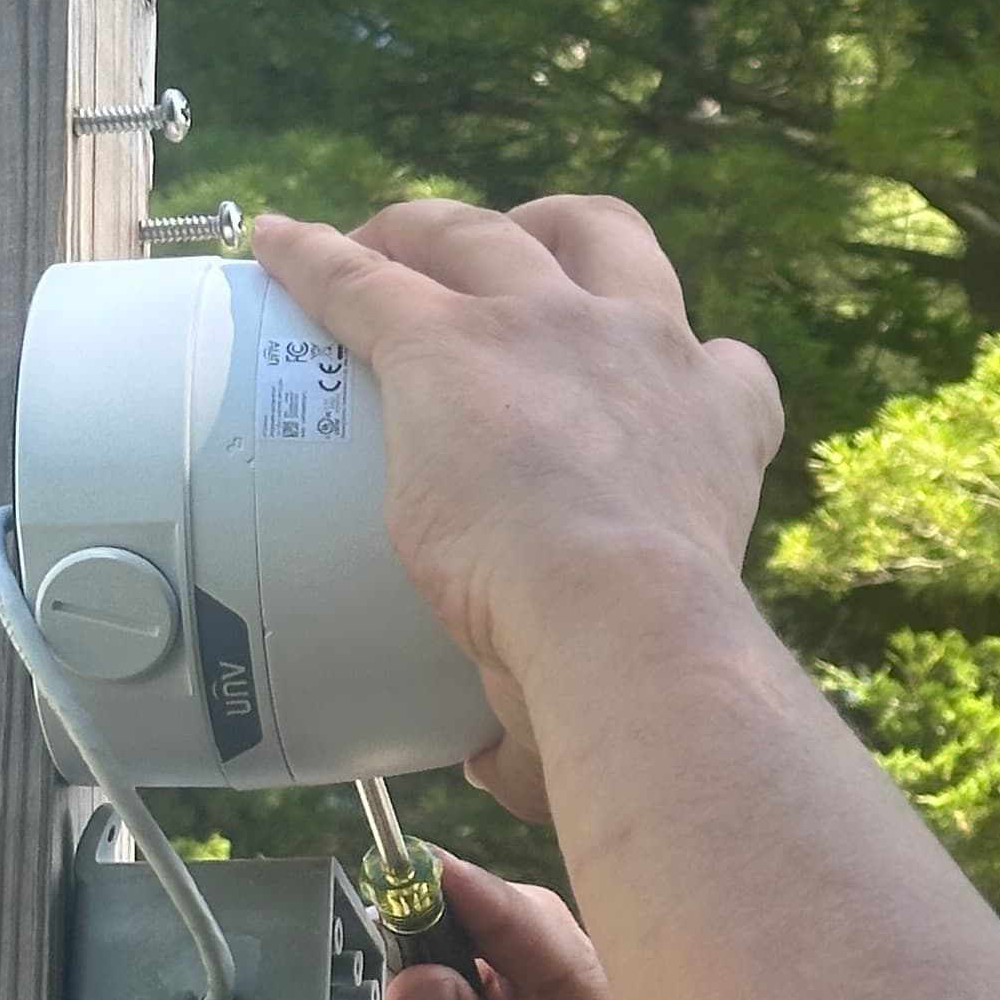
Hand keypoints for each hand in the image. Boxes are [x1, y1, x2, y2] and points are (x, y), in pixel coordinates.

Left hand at [249, 194, 782, 817]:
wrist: (623, 614)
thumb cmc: (644, 660)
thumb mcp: (643, 644)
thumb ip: (557, 710)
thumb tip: (502, 771)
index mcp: (712, 421)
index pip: (726, 368)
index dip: (689, 362)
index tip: (661, 376)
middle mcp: (640, 344)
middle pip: (606, 237)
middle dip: (556, 233)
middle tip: (508, 255)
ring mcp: (539, 326)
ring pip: (481, 233)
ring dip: (431, 228)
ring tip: (384, 239)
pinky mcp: (440, 339)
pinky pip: (361, 276)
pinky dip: (312, 255)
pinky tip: (273, 245)